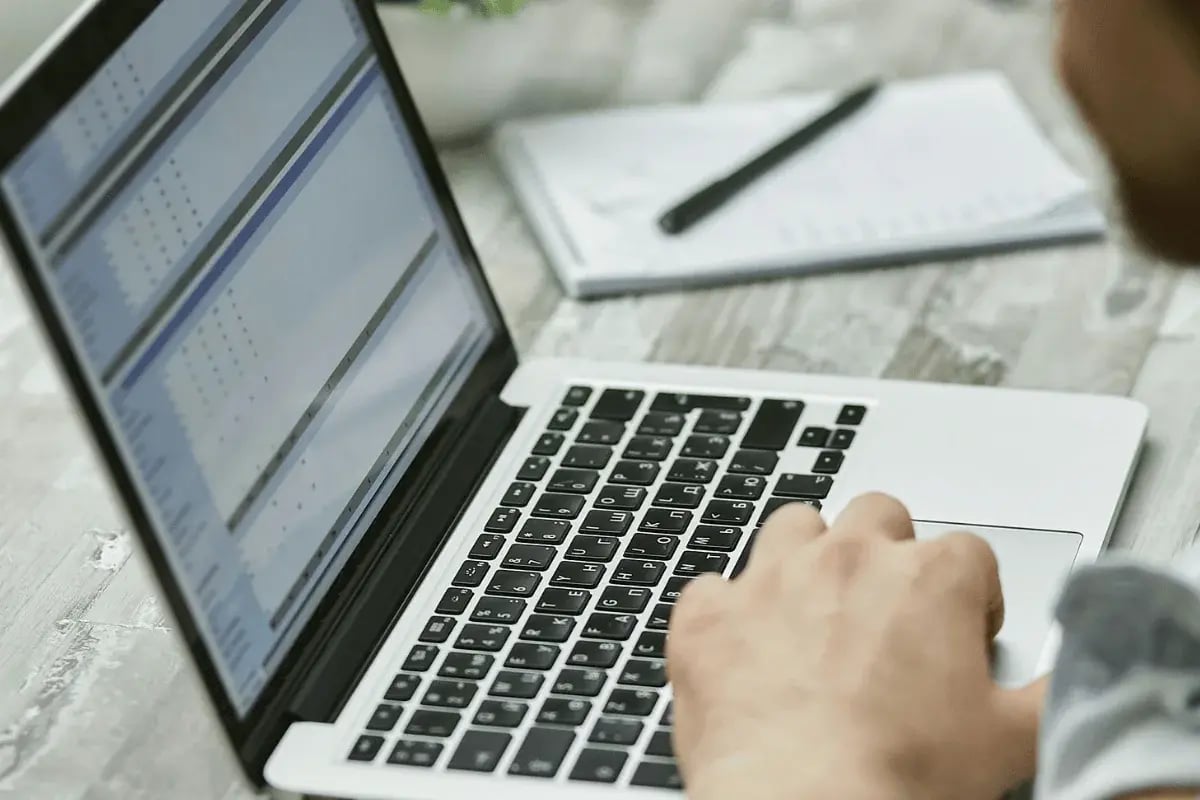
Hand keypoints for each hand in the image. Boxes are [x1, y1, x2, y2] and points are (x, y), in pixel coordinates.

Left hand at [667, 493, 1045, 799]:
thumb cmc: (901, 776)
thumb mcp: (1013, 740)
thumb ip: (1054, 694)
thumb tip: (1080, 681)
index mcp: (930, 579)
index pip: (968, 554)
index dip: (969, 598)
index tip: (959, 637)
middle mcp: (848, 558)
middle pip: (878, 516)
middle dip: (886, 555)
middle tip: (886, 618)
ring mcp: (770, 578)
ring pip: (793, 527)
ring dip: (805, 559)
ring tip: (813, 617)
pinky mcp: (708, 614)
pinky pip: (713, 587)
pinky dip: (728, 614)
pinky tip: (743, 653)